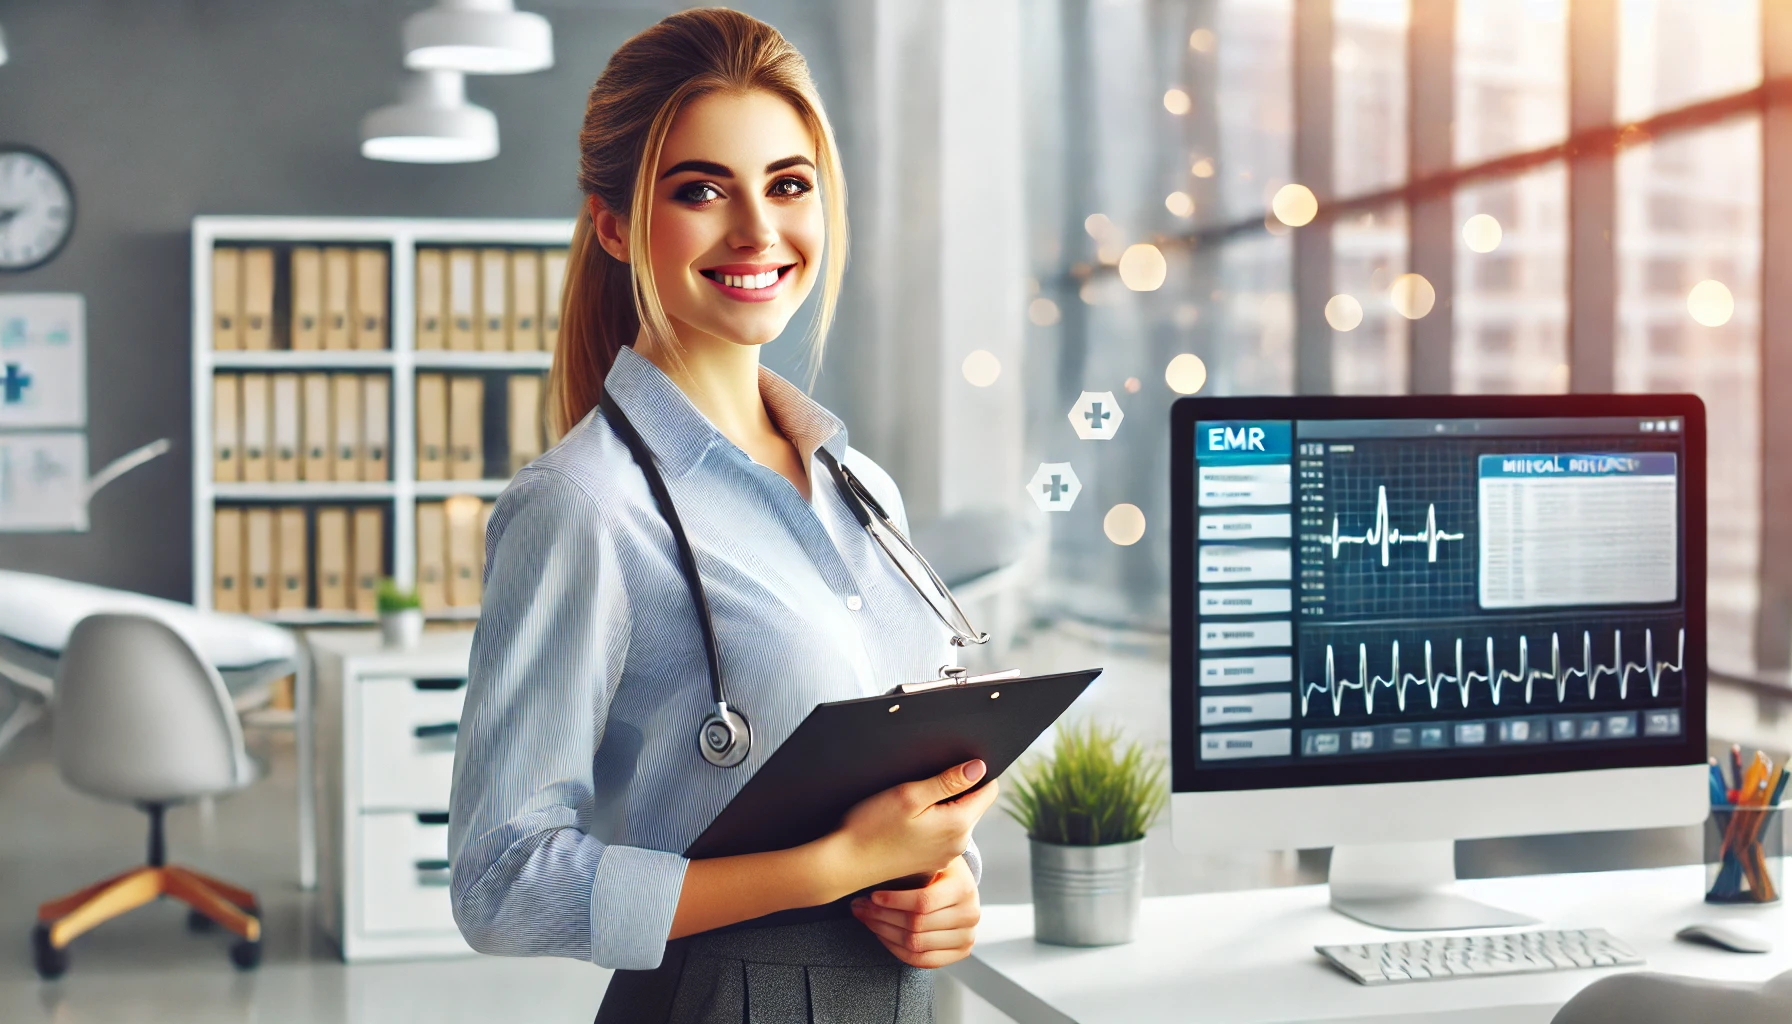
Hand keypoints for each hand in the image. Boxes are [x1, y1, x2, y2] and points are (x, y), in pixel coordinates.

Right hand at [831, 759, 998, 890]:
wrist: (844, 865)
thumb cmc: (871, 827)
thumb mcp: (910, 794)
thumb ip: (948, 781)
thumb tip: (979, 767)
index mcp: (958, 825)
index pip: (988, 791)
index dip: (976, 772)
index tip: (953, 764)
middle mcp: (957, 844)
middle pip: (974, 805)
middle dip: (959, 789)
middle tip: (924, 782)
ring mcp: (944, 856)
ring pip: (957, 820)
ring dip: (944, 806)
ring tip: (912, 801)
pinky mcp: (929, 862)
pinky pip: (942, 836)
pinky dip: (932, 823)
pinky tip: (907, 822)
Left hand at [852, 855, 980, 968]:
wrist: (962, 883)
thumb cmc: (938, 867)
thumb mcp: (930, 858)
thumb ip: (910, 862)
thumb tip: (873, 866)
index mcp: (963, 887)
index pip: (923, 902)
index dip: (894, 902)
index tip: (872, 896)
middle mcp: (970, 915)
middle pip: (917, 925)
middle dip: (882, 917)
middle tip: (859, 907)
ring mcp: (967, 937)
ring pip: (916, 945)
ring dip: (884, 933)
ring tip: (866, 919)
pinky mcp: (960, 952)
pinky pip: (922, 960)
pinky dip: (896, 949)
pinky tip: (881, 934)